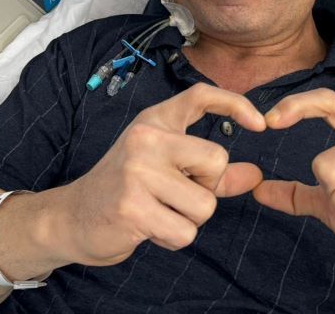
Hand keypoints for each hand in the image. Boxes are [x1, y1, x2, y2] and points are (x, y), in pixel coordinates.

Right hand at [54, 83, 264, 266]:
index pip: (199, 96)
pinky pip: (185, 232)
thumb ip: (212, 173)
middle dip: (207, 187)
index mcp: (153, 122)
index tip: (261, 123)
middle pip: (216, 161)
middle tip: (175, 193)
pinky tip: (150, 228)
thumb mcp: (167, 168)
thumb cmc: (125, 190)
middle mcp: (145, 138)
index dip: (235, 103)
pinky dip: (174, 239)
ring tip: (159, 212)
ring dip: (189, 220)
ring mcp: (136, 171)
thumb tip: (257, 176)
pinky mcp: (132, 207)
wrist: (74, 216)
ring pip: (204, 204)